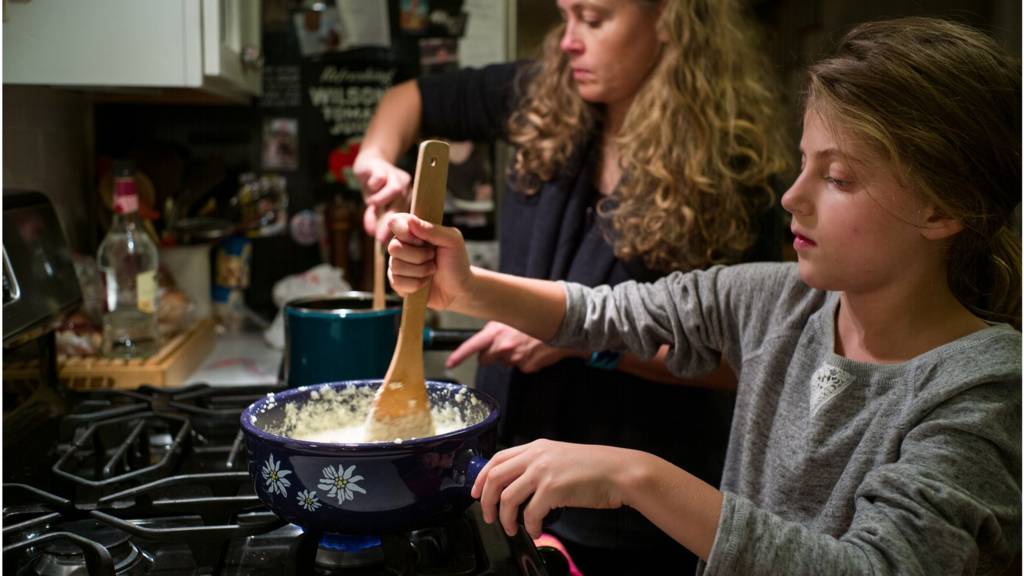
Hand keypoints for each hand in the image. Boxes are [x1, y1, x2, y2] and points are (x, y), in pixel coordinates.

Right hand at [353, 152, 410, 241]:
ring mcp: (394, 176)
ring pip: (395, 190)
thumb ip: (374, 217)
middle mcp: (404, 189)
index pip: (405, 219)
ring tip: (371, 204)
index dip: (399, 233)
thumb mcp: (374, 205)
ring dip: (381, 200)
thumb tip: (371, 232)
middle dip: (390, 225)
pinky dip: (374, 185)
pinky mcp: (382, 167)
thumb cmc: (376, 187)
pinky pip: (380, 178)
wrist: (370, 162)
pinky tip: (370, 187)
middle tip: (380, 239)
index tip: (389, 245)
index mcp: (406, 200)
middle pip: (401, 208)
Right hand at [387, 214, 472, 309]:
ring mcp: (397, 264)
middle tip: (433, 257)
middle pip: (394, 247)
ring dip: (420, 271)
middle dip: (419, 255)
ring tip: (432, 270)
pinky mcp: (397, 283)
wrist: (459, 288)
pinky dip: (417, 284)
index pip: (395, 223)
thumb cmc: (456, 261)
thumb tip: (410, 221)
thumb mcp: (452, 241)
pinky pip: (397, 282)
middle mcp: (402, 246)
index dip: (404, 231)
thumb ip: (432, 229)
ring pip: (396, 266)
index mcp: (413, 230)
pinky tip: (425, 282)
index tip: (420, 240)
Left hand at [446, 321, 581, 371]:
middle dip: (490, 354)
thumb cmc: (535, 317)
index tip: (449, 364)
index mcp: (496, 332)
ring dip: (510, 355)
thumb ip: (496, 327)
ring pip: (504, 362)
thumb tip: (486, 335)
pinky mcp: (528, 366)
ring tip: (524, 342)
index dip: (458, 356)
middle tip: (502, 344)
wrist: (562, 324)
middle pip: (485, 359)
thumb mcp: (511, 316)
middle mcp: (503, 346)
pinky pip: (520, 366)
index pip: (472, 346)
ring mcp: (516, 358)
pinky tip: (533, 349)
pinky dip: (525, 360)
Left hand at [471, 440, 638, 538]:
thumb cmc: (595, 468)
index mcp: (536, 447)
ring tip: (512, 528)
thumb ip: (539, 465)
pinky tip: (536, 531)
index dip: (481, 478)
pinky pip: (530, 513)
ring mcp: (543, 472)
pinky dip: (530, 527)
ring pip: (507, 498)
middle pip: (494, 478)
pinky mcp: (553, 489)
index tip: (476, 493)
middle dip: (485, 501)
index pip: (497, 459)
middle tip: (488, 517)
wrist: (619, 472)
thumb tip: (520, 485)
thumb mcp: (561, 457)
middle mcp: (536, 456)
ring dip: (505, 518)